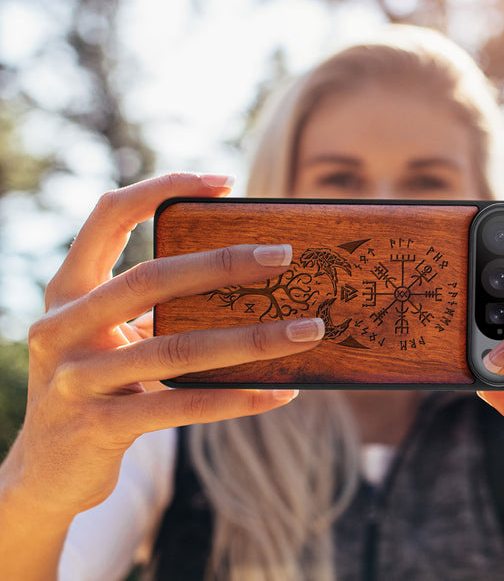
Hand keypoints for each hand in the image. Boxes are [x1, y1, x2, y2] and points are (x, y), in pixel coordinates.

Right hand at [3, 173, 324, 520]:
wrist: (46, 471)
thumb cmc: (98, 385)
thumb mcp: (112, 336)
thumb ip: (155, 308)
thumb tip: (248, 280)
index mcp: (68, 290)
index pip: (109, 215)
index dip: (162, 188)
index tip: (224, 182)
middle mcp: (62, 327)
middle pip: (151, 279)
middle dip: (223, 264)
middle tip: (283, 255)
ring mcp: (76, 379)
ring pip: (177, 348)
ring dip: (253, 339)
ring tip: (307, 330)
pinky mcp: (99, 427)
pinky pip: (183, 406)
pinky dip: (237, 398)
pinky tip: (280, 392)